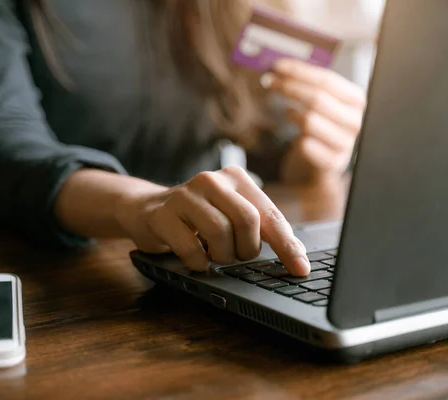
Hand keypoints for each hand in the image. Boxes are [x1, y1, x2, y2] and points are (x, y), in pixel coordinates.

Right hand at [116, 166, 310, 275]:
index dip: (288, 246)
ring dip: (222, 256)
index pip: (270, 215)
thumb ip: (263, 230)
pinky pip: (190, 247)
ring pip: (220, 232)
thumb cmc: (199, 217)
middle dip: (247, 249)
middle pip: (247, 220)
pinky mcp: (162, 214)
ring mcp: (185, 195)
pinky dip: (199, 263)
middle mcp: (213, 180)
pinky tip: (197, 260)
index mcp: (237, 178)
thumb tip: (299, 256)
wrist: (147, 209)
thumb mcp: (232, 216)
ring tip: (215, 255)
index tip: (301, 270)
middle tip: (237, 256)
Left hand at [265, 59, 366, 182]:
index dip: (300, 71)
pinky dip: (297, 139)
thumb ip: (309, 84)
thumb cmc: (322, 128)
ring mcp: (346, 143)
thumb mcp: (323, 103)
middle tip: (269, 82)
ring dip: (292, 114)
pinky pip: (306, 145)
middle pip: (317, 98)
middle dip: (289, 87)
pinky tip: (298, 137)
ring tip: (289, 112)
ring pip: (310, 121)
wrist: (325, 165)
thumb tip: (279, 68)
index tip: (277, 66)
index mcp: (357, 100)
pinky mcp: (333, 162)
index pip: (327, 80)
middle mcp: (356, 120)